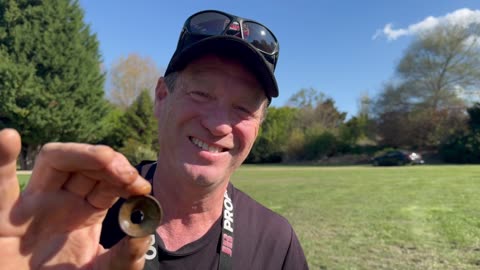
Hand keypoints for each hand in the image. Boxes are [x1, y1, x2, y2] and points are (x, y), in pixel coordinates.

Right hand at [0, 128, 151, 269]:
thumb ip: (126, 257)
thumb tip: (145, 232)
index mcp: (85, 212)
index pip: (108, 181)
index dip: (126, 178)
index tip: (143, 187)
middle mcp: (60, 202)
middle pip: (85, 165)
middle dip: (111, 163)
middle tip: (131, 176)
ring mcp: (33, 206)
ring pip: (54, 161)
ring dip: (82, 153)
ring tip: (108, 160)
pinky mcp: (3, 218)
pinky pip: (0, 186)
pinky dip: (0, 160)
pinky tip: (8, 138)